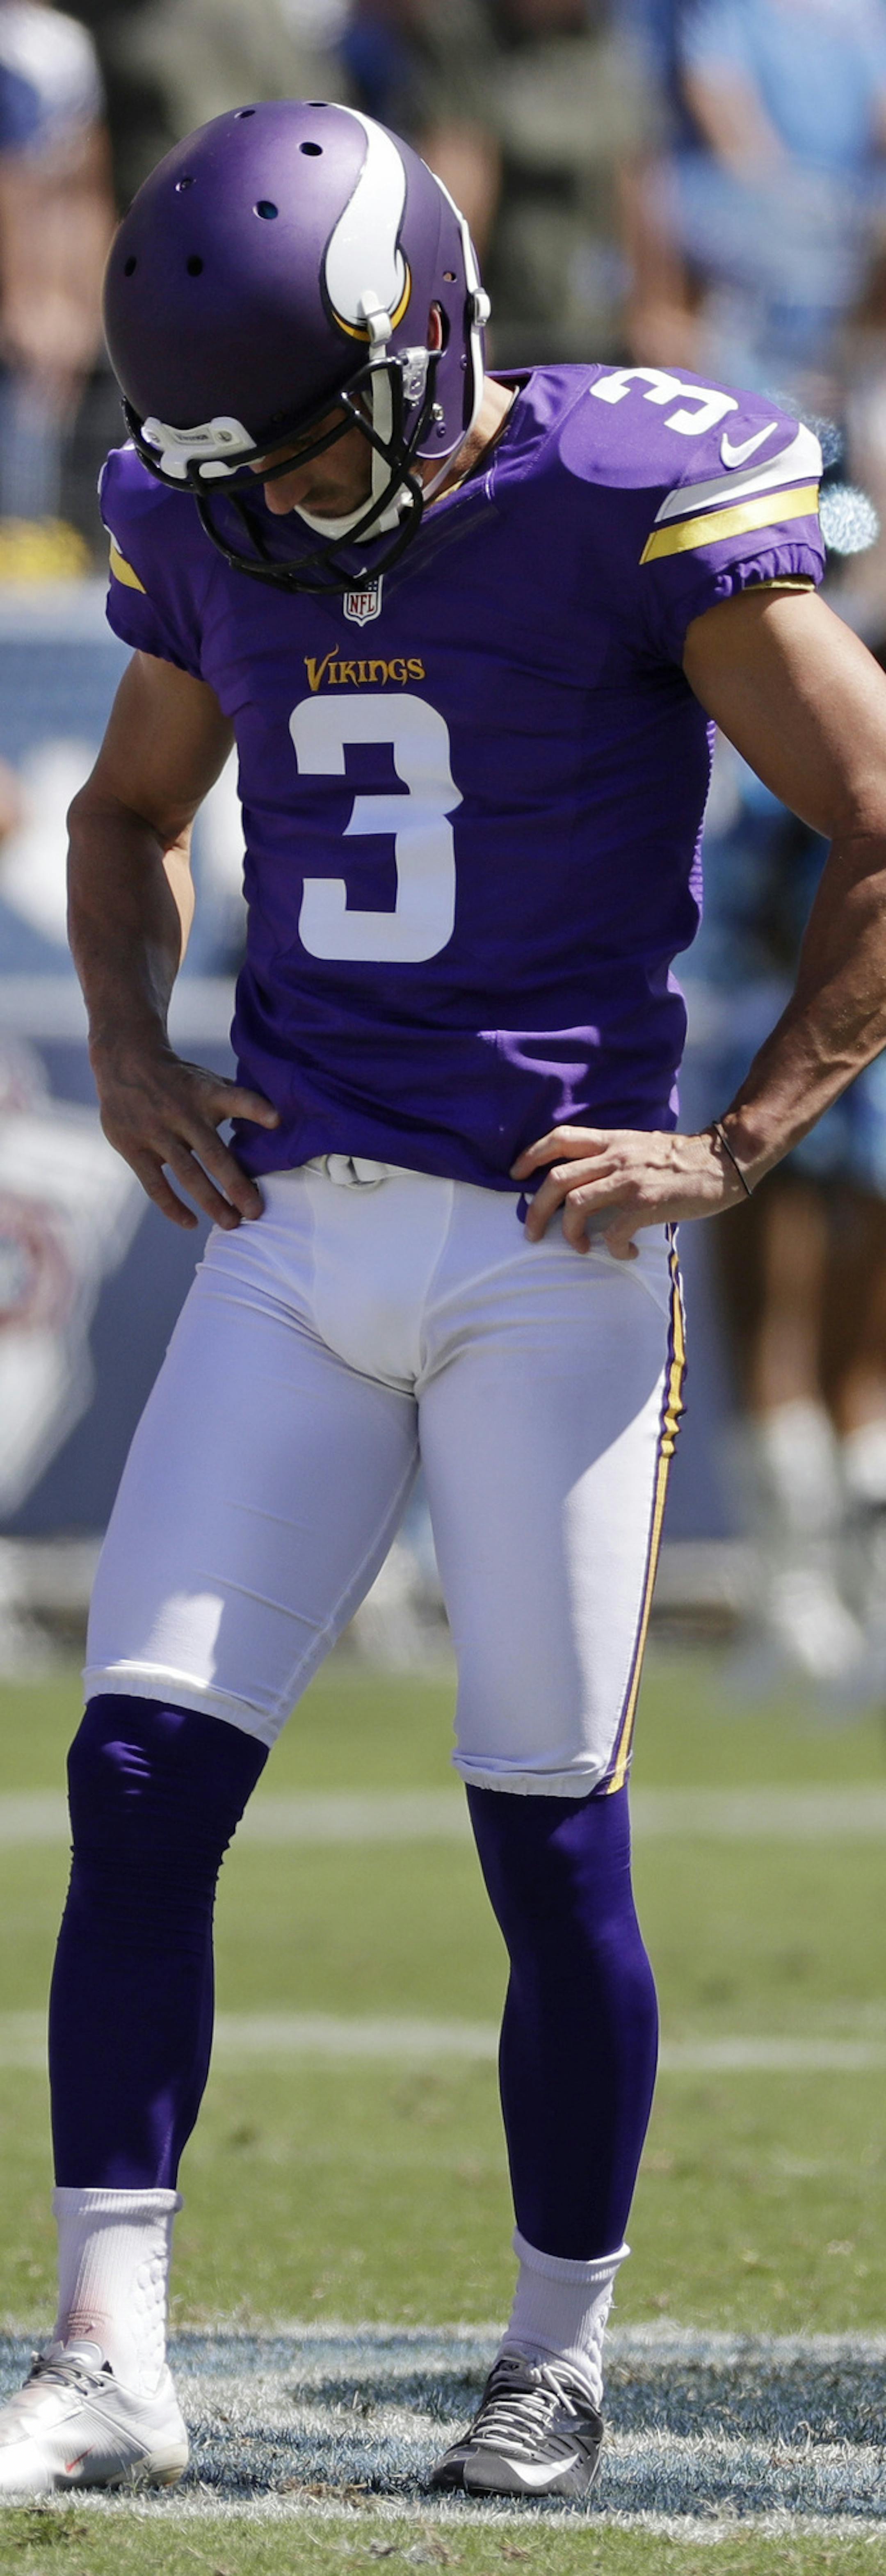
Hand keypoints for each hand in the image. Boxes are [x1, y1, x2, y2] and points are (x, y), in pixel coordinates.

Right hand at [92, 1039, 279, 1230]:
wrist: (125, 1062)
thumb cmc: (180, 1081)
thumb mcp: (207, 1081)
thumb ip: (235, 1101)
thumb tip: (276, 1122)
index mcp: (205, 1095)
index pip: (235, 1099)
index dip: (256, 1109)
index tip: (277, 1120)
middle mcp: (182, 1114)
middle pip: (213, 1154)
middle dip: (236, 1185)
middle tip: (256, 1212)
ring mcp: (155, 1132)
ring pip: (187, 1174)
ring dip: (210, 1202)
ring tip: (231, 1224)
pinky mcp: (133, 1147)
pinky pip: (155, 1184)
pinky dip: (172, 1206)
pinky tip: (191, 1223)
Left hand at [511, 1124, 745, 1257]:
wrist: (724, 1160)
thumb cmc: (682, 1159)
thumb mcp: (640, 1145)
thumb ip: (613, 1156)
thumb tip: (587, 1180)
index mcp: (612, 1140)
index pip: (560, 1138)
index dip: (531, 1155)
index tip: (516, 1175)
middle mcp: (615, 1157)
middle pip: (556, 1179)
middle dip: (535, 1210)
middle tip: (530, 1232)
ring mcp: (629, 1180)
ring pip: (575, 1205)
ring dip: (568, 1234)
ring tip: (579, 1247)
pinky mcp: (646, 1204)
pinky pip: (612, 1232)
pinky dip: (612, 1248)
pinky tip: (625, 1252)